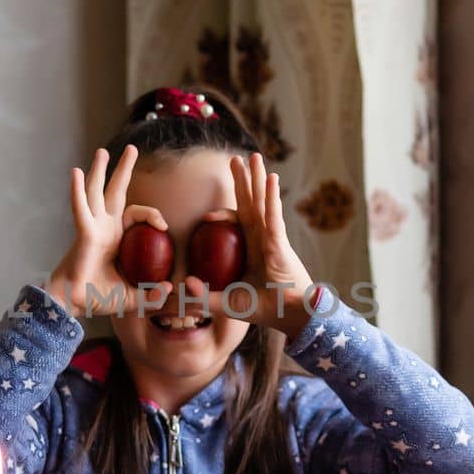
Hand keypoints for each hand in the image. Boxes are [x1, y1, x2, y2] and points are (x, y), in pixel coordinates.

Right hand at [46, 145, 173, 317]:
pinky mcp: (83, 233)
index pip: (136, 214)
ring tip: (101, 152)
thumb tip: (171, 289)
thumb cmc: (98, 298)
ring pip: (95, 193)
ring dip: (98, 171)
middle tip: (131, 149)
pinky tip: (77, 173)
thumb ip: (151, 294)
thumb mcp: (132, 297)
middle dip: (122, 170)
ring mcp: (92, 227)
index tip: (164, 226)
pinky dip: (78, 191)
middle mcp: (103, 227)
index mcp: (115, 237)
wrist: (76, 304)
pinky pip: (81, 209)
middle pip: (114, 191)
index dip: (152, 214)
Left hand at [186, 154, 314, 339]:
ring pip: (264, 202)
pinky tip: (270, 178)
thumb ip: (204, 297)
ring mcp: (273, 238)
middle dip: (244, 181)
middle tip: (236, 160)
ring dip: (258, 178)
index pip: (238, 222)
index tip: (207, 216)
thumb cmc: (264, 309)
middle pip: (251, 203)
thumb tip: (183, 285)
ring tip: (254, 156)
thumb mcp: (227, 302)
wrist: (290, 316)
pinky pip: (274, 216)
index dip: (224, 213)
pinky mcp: (279, 244)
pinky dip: (272, 197)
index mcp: (253, 248)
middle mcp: (263, 239)